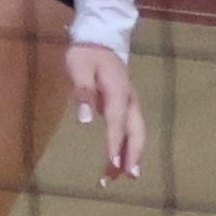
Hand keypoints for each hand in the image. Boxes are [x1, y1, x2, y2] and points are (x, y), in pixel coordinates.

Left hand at [66, 43, 145, 182]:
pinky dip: (128, 145)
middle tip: (128, 177)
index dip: (116, 142)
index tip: (114, 164)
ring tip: (122, 176)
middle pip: (136, 130)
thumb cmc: (86, 54)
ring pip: (136, 131)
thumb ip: (83, 92)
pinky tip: (120, 159)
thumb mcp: (79, 68)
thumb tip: (85, 120)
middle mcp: (129, 99)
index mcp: (118, 90)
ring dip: (132, 153)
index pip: (118, 121)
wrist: (99, 37)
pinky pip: (131, 128)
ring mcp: (129, 102)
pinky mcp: (125, 104)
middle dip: (133, 154)